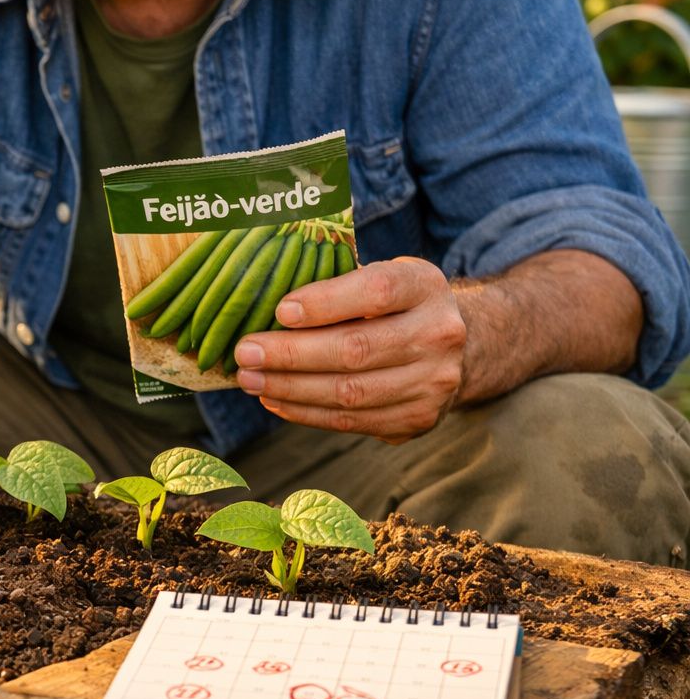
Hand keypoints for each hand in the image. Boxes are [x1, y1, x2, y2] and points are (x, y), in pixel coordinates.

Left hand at [231, 257, 467, 443]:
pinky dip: (306, 412)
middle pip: (357, 348)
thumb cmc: (394, 305)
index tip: (280, 311)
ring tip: (250, 379)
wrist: (453, 348)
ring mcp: (434, 382)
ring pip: (350, 392)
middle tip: (245, 353)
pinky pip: (352, 421)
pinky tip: (275, 399)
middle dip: (291, 354)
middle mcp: (439, 334)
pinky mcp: (418, 418)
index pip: (376, 290)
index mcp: (426, 286)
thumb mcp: (379, 276)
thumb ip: (336, 284)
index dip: (325, 302)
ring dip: (290, 388)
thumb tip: (262, 304)